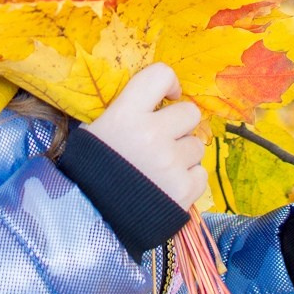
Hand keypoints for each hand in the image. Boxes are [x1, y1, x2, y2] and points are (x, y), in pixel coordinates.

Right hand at [83, 63, 206, 208]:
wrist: (92, 218)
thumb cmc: (92, 169)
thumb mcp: (98, 129)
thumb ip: (128, 111)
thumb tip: (159, 101)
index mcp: (126, 114)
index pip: (160, 75)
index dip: (169, 83)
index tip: (167, 97)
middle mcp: (152, 134)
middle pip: (190, 112)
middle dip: (179, 125)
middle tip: (164, 138)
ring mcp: (171, 163)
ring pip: (197, 145)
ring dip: (183, 154)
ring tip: (161, 168)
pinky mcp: (184, 190)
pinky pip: (201, 173)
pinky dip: (188, 179)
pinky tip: (167, 185)